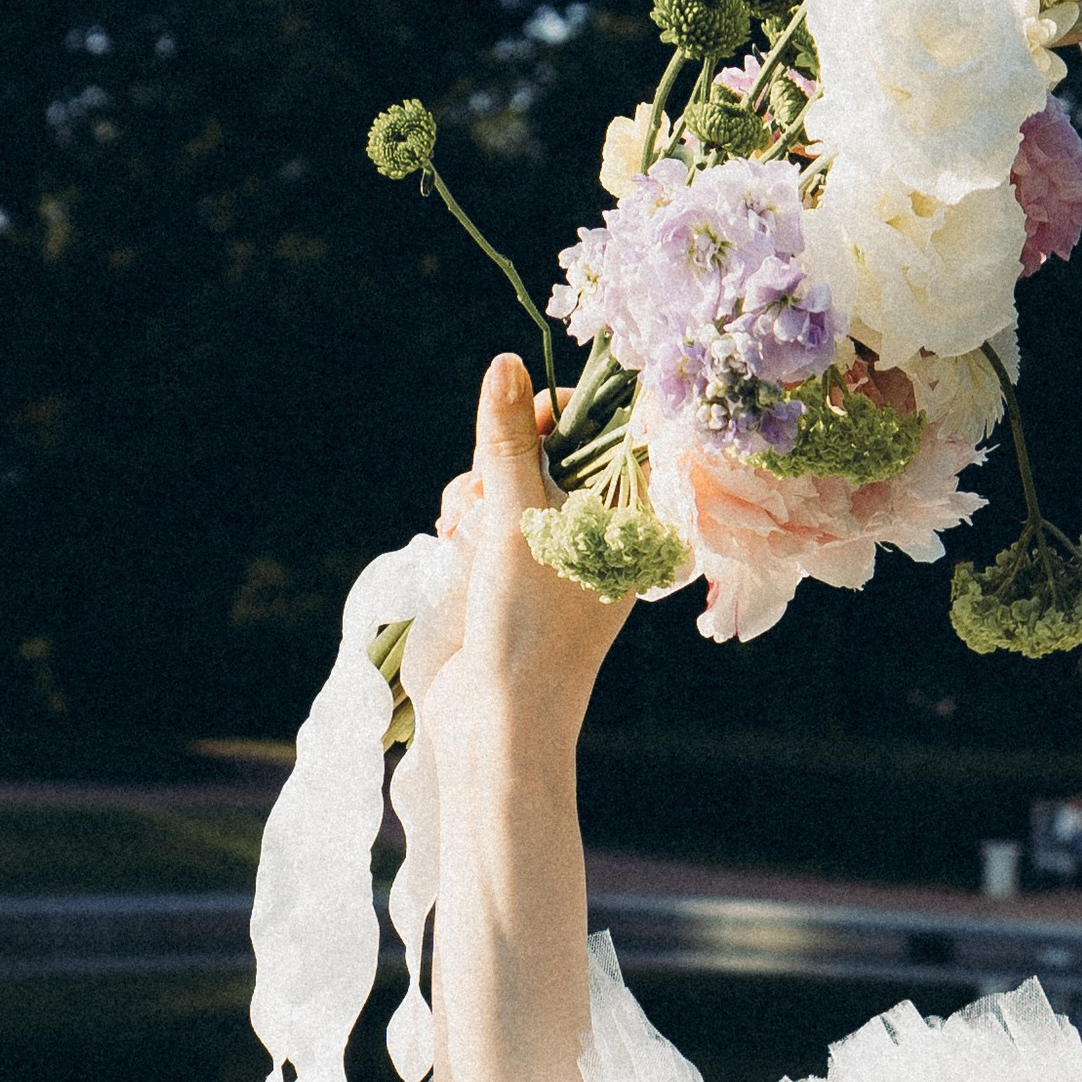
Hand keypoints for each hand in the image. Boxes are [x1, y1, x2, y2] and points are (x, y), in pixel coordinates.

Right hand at [417, 357, 629, 776]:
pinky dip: (465, 522)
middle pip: (545, 453)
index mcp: (627, 520)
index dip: (560, 416)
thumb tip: (506, 363)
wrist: (495, 718)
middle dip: (501, 462)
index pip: (605, 435)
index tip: (527, 416)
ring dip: (475, 494)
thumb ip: (508, 441)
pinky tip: (454, 544)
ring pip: (506, 482)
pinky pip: (487, 516)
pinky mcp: (514, 571)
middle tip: (484, 496)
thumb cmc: (528, 623)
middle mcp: (597, 532)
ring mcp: (554, 552)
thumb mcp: (517, 520)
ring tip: (466, 532)